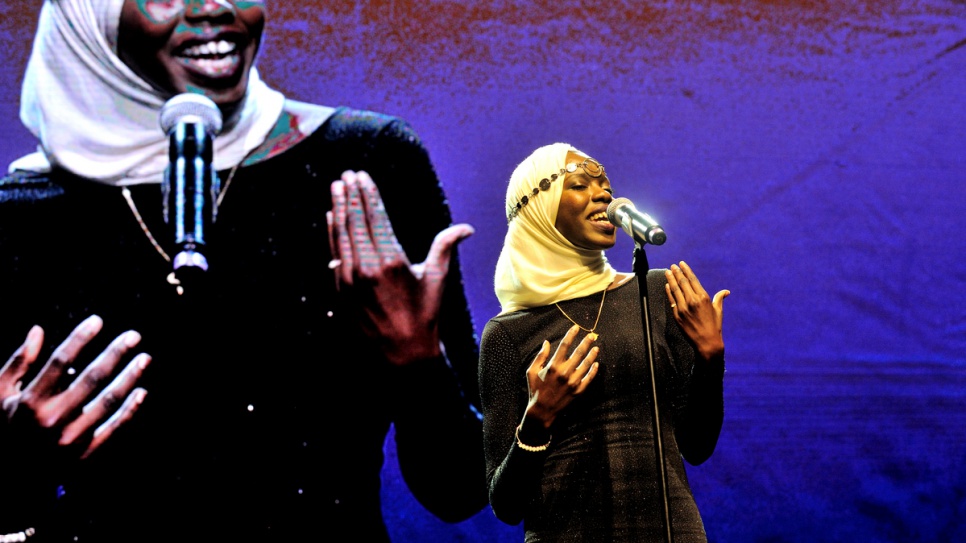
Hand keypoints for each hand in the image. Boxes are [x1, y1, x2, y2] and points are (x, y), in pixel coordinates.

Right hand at [0, 315, 149, 459]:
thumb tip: (38, 330)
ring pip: (107, 402)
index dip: (80, 338)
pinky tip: (142, 392)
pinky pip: (113, 429)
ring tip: (144, 359)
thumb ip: (19, 363)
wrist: (12, 472)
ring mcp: (69, 439)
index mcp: (28, 402)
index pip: (60, 361)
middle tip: (134, 336)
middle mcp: (50, 420)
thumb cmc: (5, 425)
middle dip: (115, 354)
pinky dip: (130, 410)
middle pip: (91, 378)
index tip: (98, 321)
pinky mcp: (83, 455)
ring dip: (129, 378)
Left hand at [326, 170, 473, 365]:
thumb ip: (445, 247)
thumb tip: (466, 228)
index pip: (376, 217)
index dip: (368, 194)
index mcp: (392, 261)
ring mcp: (350, 279)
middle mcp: (367, 268)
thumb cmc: (424, 315)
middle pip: (355, 221)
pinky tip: (331, 218)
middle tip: (347, 175)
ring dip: (338, 208)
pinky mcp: (341, 290)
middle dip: (351, 195)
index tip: (363, 176)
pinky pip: (334, 254)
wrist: (401, 354)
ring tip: (336, 187)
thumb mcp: (437, 279)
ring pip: (341, 235)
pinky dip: (332, 233)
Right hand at [521, 325, 598, 434]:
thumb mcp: (532, 371)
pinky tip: (596, 364)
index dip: (571, 334)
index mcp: (553, 366)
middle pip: (579, 352)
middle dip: (586, 342)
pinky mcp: (578, 391)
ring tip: (596, 348)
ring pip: (586, 364)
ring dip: (592, 355)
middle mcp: (565, 372)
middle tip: (592, 335)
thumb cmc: (535, 389)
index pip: (564, 345)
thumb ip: (540, 356)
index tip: (576, 328)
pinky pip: (589, 378)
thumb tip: (546, 342)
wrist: (542, 410)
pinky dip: (593, 371)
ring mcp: (573, 382)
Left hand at [665, 261, 729, 360]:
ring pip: (675, 290)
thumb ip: (719, 298)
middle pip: (682, 282)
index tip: (681, 264)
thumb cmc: (714, 326)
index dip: (686, 270)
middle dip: (677, 273)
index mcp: (703, 297)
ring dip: (671, 280)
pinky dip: (669, 292)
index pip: (692, 279)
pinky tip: (667, 286)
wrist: (707, 342)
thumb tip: (726, 292)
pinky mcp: (677, 315)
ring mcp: (683, 308)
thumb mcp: (718, 310)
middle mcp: (692, 301)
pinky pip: (672, 301)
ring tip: (668, 272)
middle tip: (673, 266)